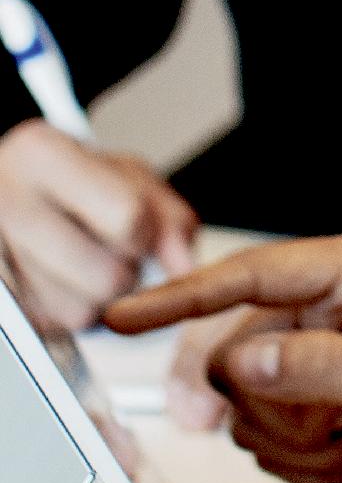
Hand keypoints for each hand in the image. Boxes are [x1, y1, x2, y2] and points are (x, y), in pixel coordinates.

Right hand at [0, 119, 195, 332]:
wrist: (14, 185)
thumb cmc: (73, 177)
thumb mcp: (129, 175)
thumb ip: (169, 216)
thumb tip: (183, 266)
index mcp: (43, 156)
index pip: (128, 219)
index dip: (145, 233)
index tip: (135, 226)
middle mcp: (11, 203)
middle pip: (107, 278)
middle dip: (126, 273)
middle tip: (111, 250)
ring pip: (80, 312)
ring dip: (98, 299)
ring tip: (83, 261)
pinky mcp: (2, 299)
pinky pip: (55, 326)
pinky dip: (71, 308)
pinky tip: (62, 277)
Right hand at [105, 230, 341, 482]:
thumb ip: (328, 368)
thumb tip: (249, 353)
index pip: (255, 273)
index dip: (183, 297)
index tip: (124, 318)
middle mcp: (338, 295)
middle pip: (234, 340)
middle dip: (269, 404)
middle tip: (329, 434)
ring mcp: (322, 341)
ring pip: (240, 391)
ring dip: (289, 436)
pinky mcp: (313, 384)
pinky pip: (258, 421)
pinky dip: (294, 452)